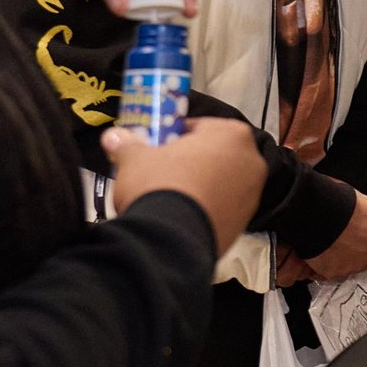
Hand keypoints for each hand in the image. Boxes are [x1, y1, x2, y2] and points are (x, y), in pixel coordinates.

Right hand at [102, 120, 264, 255]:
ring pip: (220, 183)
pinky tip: (180, 216)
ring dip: (198, 186)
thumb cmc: (160, 185)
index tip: (158, 146)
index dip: (175, 136)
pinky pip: (221, 208)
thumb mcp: (135, 158)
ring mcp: (252, 195)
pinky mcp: (244, 223)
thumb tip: (114, 137)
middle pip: (214, 155)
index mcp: (232, 134)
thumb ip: (127, 144)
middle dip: (190, 162)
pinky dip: (204, 209)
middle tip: (162, 170)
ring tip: (169, 196)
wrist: (170, 240)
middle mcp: (251, 161)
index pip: (200, 126)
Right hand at [303, 192, 366, 279]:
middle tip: (353, 238)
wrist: (317, 214)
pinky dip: (330, 263)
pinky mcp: (334, 273)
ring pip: (354, 266)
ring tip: (335, 242)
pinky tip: (324, 251)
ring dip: (348, 257)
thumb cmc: (345, 204)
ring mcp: (354, 268)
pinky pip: (335, 270)